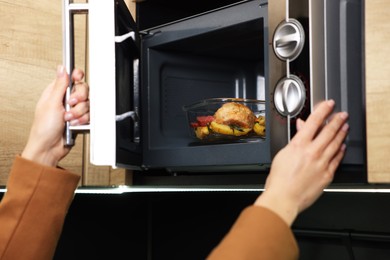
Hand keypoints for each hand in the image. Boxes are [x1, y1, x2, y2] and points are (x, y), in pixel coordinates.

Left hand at [21, 65, 89, 166]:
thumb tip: (62, 68)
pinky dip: (83, 120)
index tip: (78, 78)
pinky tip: (74, 124)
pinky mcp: (80, 119)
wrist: (49, 148)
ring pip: (87, 104)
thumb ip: (59, 85)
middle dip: (79, 99)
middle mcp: (66, 99)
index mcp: (56, 92)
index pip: (71, 77)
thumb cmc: (44, 129)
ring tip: (68, 119)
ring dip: (79, 113)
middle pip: (83, 90)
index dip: (77, 76)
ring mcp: (74, 109)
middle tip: (70, 104)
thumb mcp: (51, 103)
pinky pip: (89, 115)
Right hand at [254, 100, 348, 225]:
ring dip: (341, 133)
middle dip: (337, 120)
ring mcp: (321, 163)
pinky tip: (342, 147)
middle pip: (328, 131)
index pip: (313, 122)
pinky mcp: (327, 175)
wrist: (284, 197)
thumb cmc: (279, 179)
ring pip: (335, 144)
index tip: (328, 104)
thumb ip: (295, 139)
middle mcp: (312, 152)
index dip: (323, 110)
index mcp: (299, 145)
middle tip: (342, 115)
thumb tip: (301, 128)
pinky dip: (340, 151)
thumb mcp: (283, 154)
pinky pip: (337, 159)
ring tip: (345, 127)